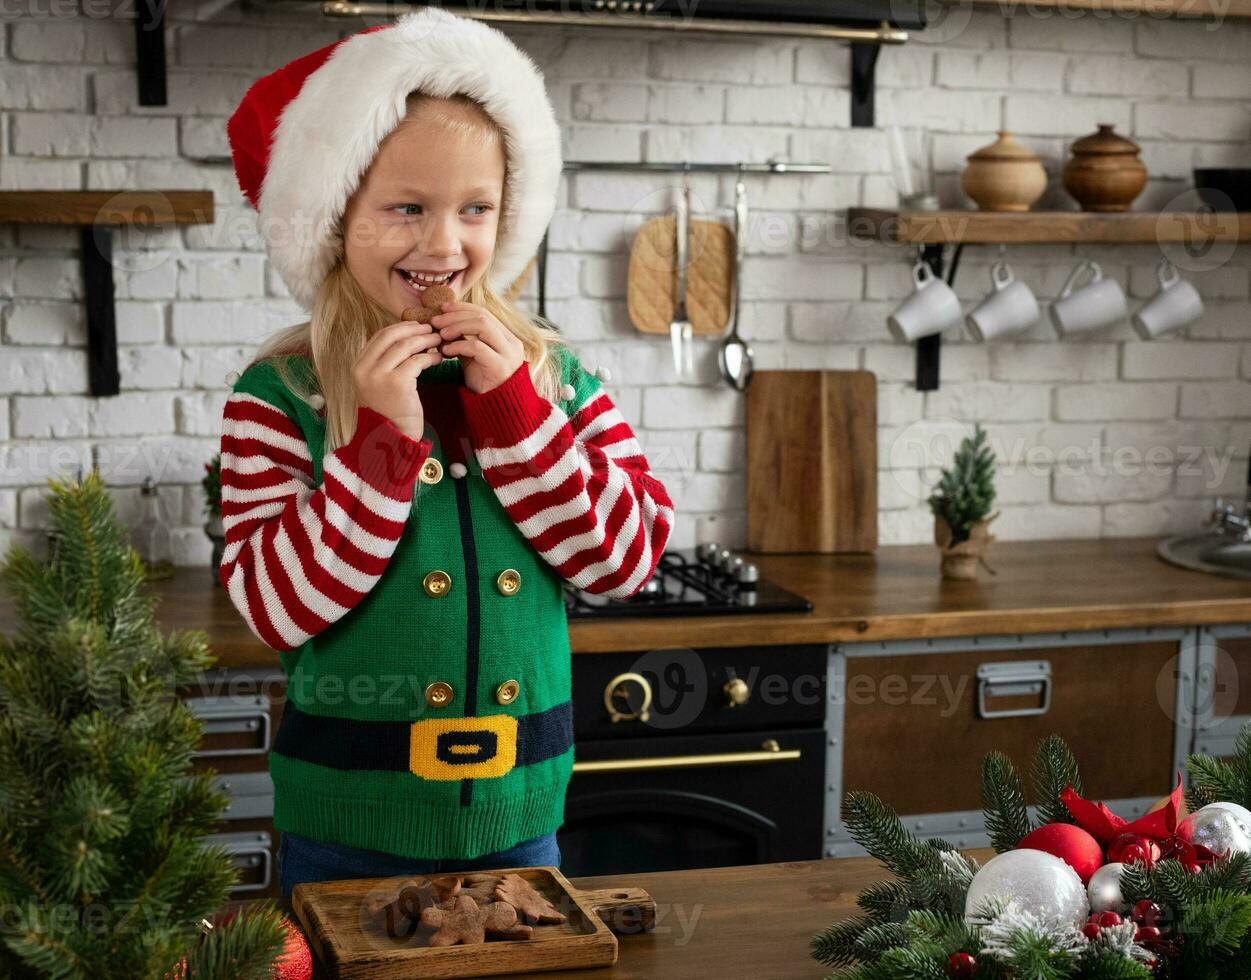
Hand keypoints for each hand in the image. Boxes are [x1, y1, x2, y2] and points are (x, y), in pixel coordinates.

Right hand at [352, 319, 443, 439]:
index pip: (379, 337)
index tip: (416, 327)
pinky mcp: (397, 383)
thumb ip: (385, 364)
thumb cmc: (390, 413)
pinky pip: (417, 361)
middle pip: (391, 336)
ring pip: (405, 346)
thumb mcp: (379, 385)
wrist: (391, 439)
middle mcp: (365, 369)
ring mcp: (379, 376)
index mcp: (358, 367)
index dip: (400, 328)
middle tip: (431, 329)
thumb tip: (407, 339)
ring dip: (425, 340)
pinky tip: (439, 358)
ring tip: (438, 340)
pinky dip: (430, 356)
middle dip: (413, 330)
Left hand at [432, 301, 524, 394]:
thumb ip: (463, 339)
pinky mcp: (501, 366)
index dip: (462, 308)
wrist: (498, 410)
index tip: (442, 308)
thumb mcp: (473, 357)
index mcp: (507, 338)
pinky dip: (459, 345)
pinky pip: (477, 347)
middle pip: (482, 316)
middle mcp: (511, 343)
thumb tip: (442, 323)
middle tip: (436, 321)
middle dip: (456, 316)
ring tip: (441, 334)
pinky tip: (446, 351)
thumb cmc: (484, 382)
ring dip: (457, 327)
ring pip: (482, 326)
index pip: (484, 313)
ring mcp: (508, 354)